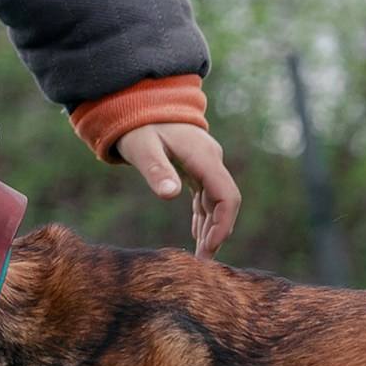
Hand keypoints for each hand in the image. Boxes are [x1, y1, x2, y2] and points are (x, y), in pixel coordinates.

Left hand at [114, 123, 240, 259]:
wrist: (138, 102)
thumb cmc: (138, 124)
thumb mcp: (143, 148)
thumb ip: (157, 170)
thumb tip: (170, 196)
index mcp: (204, 157)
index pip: (227, 197)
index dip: (223, 226)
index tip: (210, 250)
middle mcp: (211, 160)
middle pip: (226, 202)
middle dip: (218, 232)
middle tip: (203, 262)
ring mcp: (206, 162)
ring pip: (218, 200)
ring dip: (211, 227)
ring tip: (200, 256)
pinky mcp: (197, 165)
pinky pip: (207, 195)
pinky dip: (204, 216)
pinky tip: (197, 234)